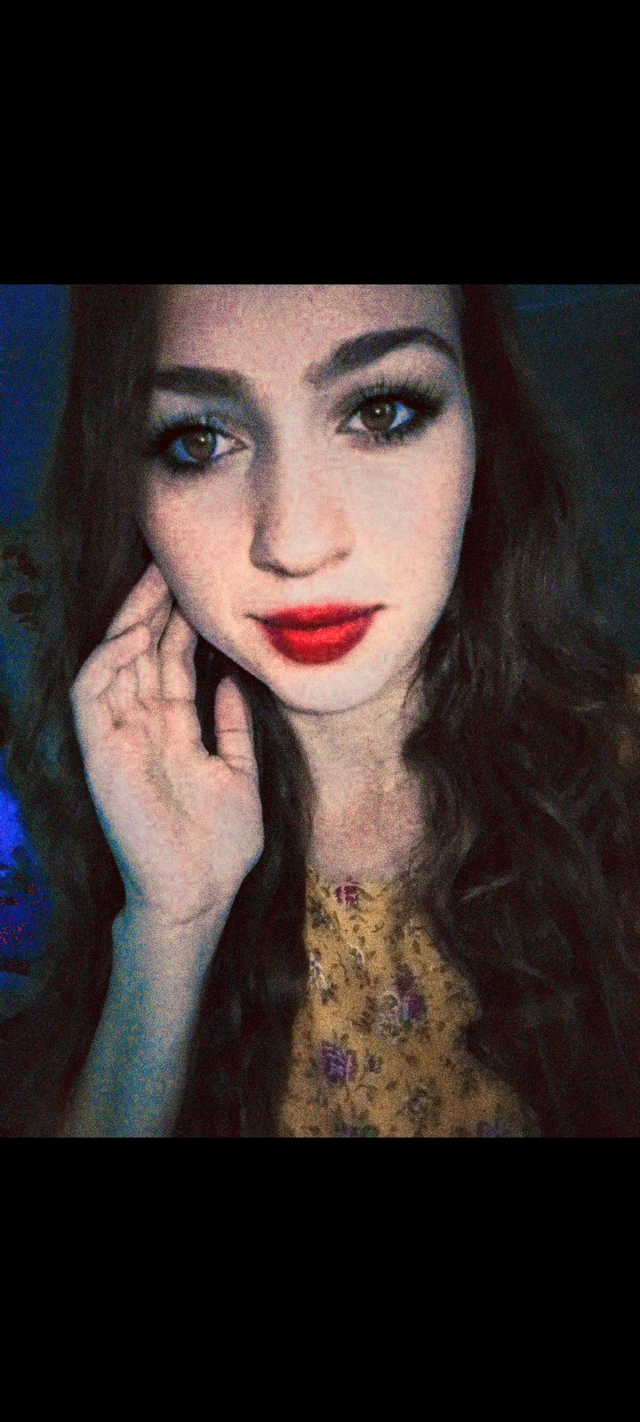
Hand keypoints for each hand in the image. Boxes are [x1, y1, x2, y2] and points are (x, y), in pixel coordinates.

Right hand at [69, 561, 263, 937]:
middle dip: (154, 609)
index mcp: (173, 732)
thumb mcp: (239, 776)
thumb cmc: (219, 848)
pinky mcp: (100, 755)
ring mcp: (118, 740)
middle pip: (142, 654)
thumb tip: (230, 684)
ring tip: (154, 583)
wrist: (199, 896)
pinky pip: (92, 698)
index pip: (170, 664)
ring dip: (130, 623)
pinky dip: (107, 664)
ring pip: (114, 665)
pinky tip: (132, 637)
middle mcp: (142, 729)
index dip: (180, 625)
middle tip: (171, 564)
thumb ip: (232, 730)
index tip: (198, 586)